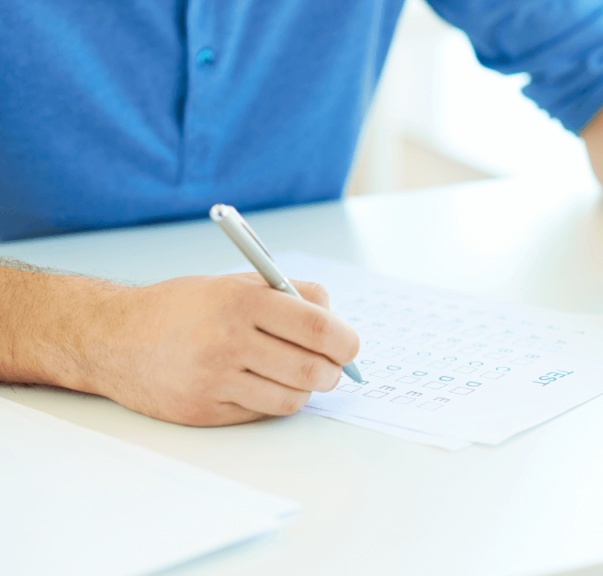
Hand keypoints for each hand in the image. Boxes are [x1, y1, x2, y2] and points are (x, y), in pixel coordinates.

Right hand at [84, 273, 358, 425]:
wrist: (114, 338)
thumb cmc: (182, 307)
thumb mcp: (234, 283)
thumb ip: (288, 294)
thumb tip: (336, 321)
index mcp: (240, 301)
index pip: (317, 326)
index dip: (345, 341)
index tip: (349, 346)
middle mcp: (228, 340)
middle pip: (312, 368)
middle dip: (333, 371)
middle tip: (331, 367)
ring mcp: (215, 379)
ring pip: (292, 397)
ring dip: (305, 388)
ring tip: (295, 374)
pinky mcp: (205, 410)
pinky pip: (263, 412)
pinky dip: (273, 401)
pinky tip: (261, 384)